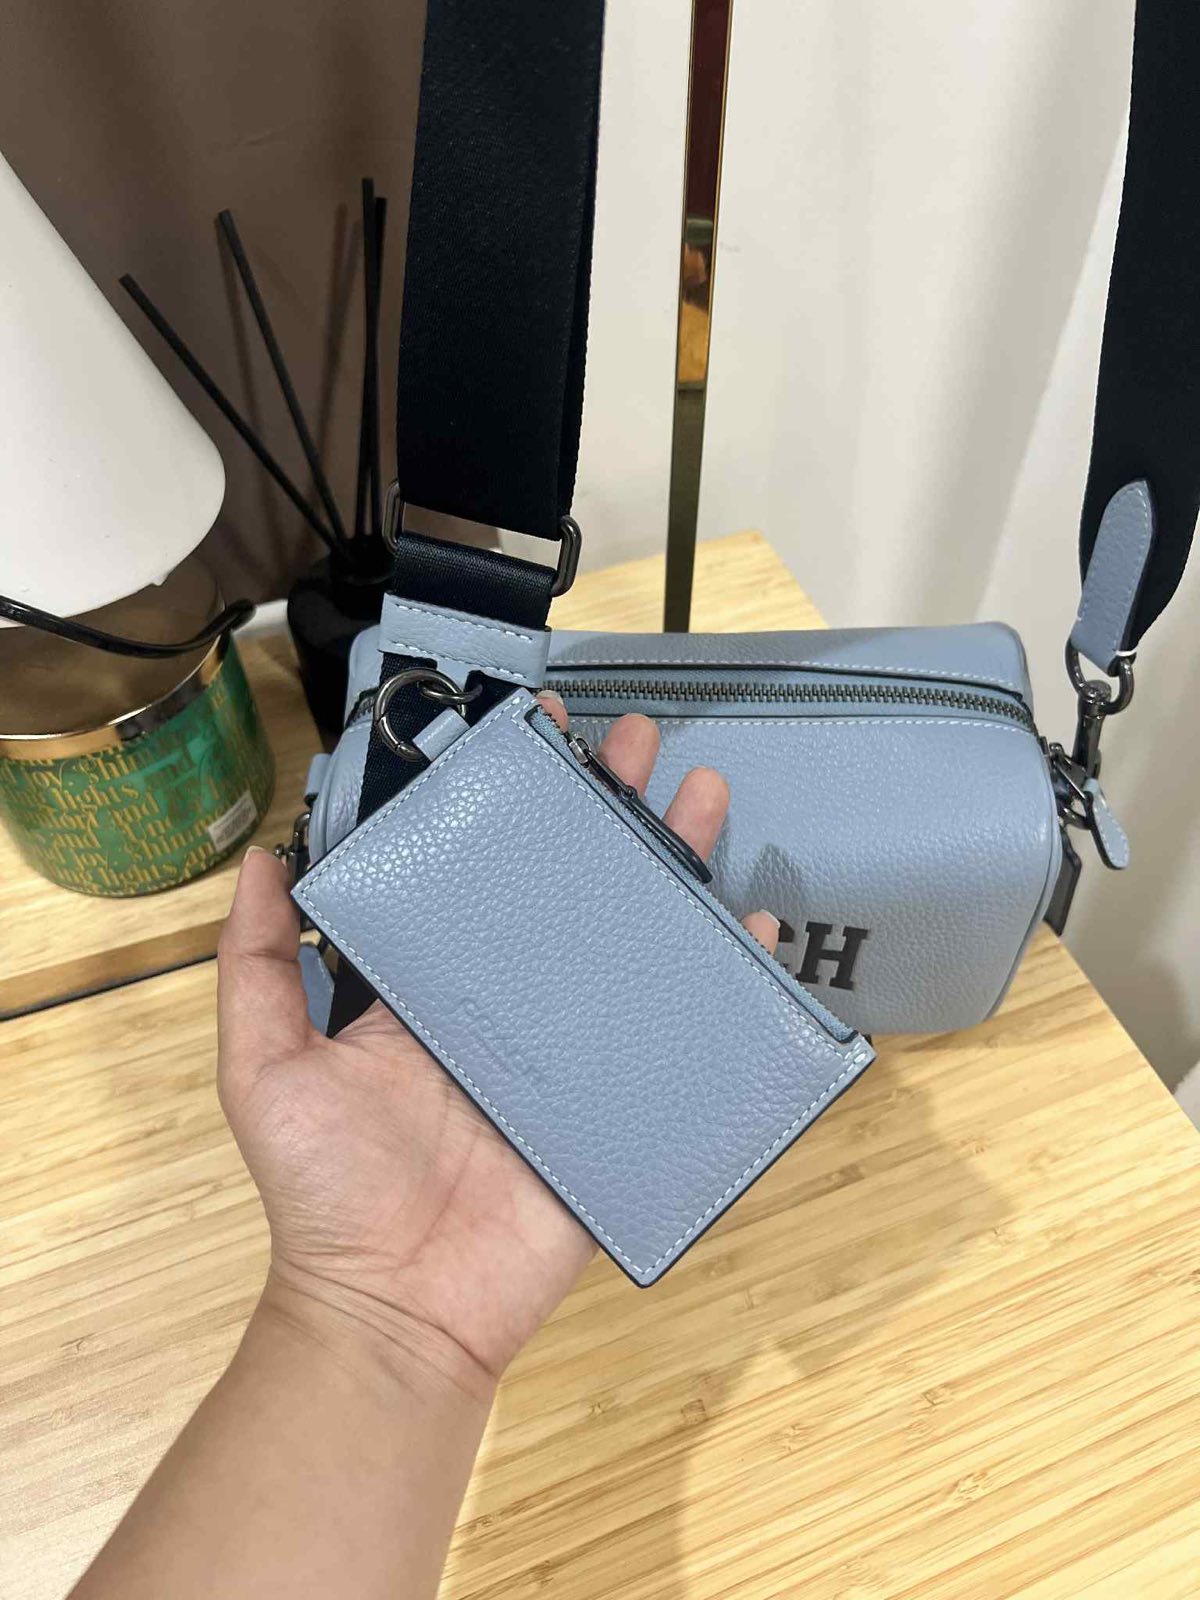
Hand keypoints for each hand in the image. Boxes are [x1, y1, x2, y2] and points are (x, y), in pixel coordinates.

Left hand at [218, 699, 778, 1393]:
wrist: (396, 1310)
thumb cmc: (325, 1192)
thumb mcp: (265, 1068)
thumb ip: (259, 966)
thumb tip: (265, 860)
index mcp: (441, 981)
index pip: (485, 867)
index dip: (513, 800)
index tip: (536, 734)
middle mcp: (514, 999)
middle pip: (573, 884)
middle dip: (609, 806)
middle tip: (636, 742)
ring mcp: (575, 1046)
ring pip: (637, 935)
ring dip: (675, 862)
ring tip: (700, 795)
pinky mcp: (621, 1100)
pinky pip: (684, 1028)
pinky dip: (726, 978)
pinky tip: (753, 927)